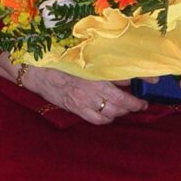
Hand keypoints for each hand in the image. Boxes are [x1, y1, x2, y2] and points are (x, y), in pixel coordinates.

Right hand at [0, 54, 146, 123]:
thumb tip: (127, 78)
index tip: (145, 96)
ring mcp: (81, 103)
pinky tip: (108, 114)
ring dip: (119, 113)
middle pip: (119, 106)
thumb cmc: (60, 60)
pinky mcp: (74, 109)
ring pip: (108, 115)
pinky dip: (105, 119)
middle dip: (132, 106)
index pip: (122, 90)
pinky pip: (95, 120)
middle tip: (139, 104)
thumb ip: (107, 69)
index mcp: (94, 77)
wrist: (35, 70)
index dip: (136, 97)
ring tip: (125, 108)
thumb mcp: (85, 60)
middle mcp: (90, 92)